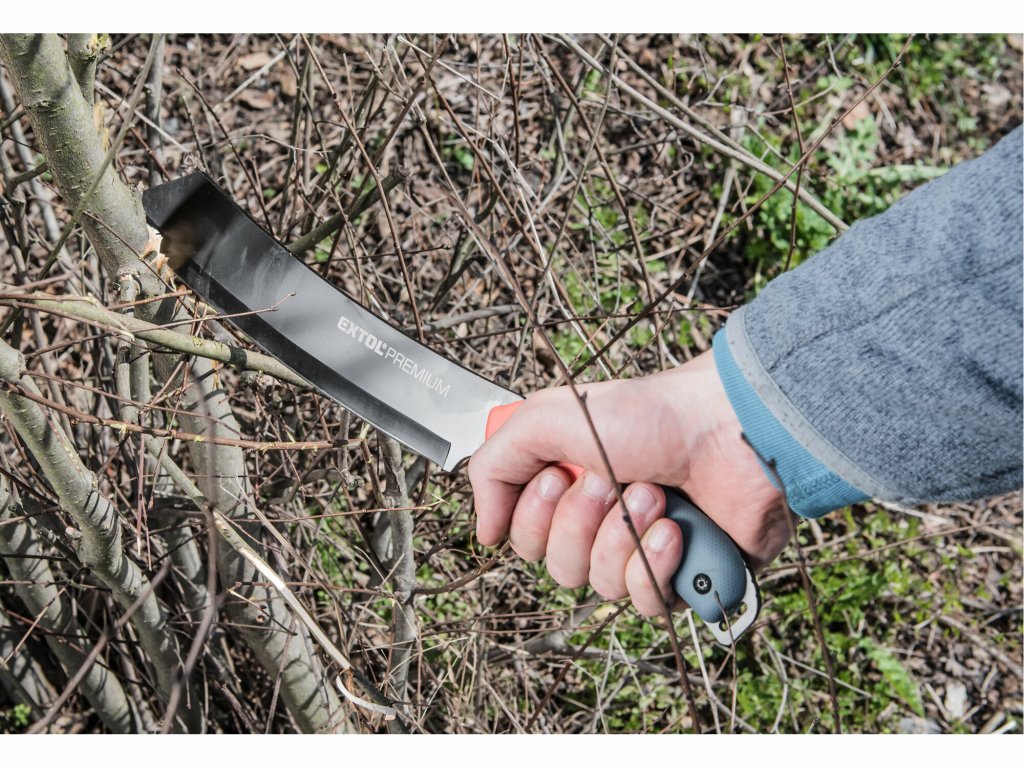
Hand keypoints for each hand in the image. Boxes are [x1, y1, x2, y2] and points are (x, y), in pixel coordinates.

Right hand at [468, 350, 791, 614]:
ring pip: (600, 586)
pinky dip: (657, 564)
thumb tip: (485, 532)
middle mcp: (601, 521)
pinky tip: (675, 530)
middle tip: (610, 480)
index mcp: (569, 486)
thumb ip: (494, 466)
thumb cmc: (652, 414)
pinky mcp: (684, 575)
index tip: (559, 475)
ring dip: (622, 537)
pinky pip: (646, 602)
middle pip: (558, 566)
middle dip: (581, 522)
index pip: (523, 539)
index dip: (534, 516)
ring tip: (655, 495)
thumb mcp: (547, 417)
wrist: (728, 428)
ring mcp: (642, 550)